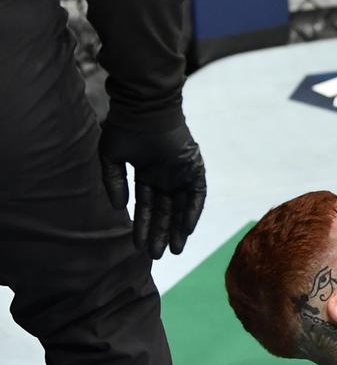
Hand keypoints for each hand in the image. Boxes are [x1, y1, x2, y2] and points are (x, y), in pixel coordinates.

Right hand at [98, 119, 206, 258]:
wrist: (144, 109)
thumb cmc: (125, 129)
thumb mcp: (112, 159)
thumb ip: (115, 183)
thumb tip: (120, 209)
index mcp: (148, 174)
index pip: (148, 206)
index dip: (144, 226)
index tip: (140, 246)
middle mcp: (166, 176)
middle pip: (166, 211)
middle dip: (161, 233)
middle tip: (158, 255)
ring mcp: (181, 172)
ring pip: (181, 207)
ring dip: (178, 228)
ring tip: (174, 250)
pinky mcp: (194, 168)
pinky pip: (196, 195)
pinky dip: (192, 212)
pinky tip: (186, 230)